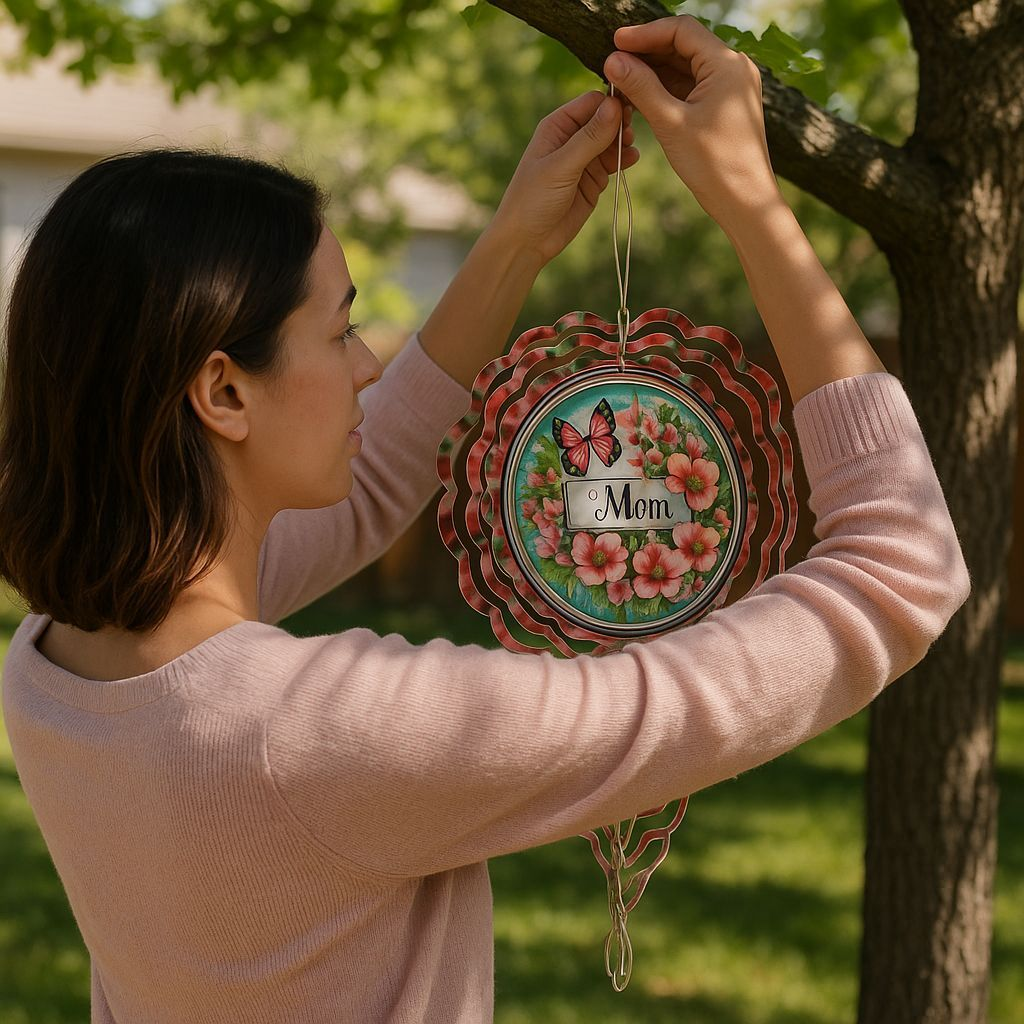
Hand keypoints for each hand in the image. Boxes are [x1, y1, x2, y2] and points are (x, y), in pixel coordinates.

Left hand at [490, 90, 639, 265]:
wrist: (527, 240)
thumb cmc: (533, 199)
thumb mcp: (561, 166)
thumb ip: (589, 138)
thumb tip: (614, 106)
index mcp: (558, 126)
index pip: (592, 102)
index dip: (611, 103)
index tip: (630, 111)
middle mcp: (572, 138)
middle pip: (606, 119)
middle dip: (621, 123)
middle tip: (630, 134)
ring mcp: (584, 159)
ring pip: (612, 141)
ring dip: (623, 142)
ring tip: (629, 149)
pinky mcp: (593, 180)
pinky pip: (614, 163)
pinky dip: (624, 160)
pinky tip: (631, 159)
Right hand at [604, 14, 780, 228]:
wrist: (745, 202)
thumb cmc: (714, 165)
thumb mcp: (671, 123)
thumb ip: (642, 87)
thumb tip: (613, 60)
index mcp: (727, 64)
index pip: (681, 31)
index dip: (645, 34)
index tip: (615, 42)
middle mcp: (733, 68)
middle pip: (683, 46)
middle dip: (647, 53)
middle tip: (614, 63)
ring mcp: (730, 87)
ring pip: (685, 67)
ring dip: (654, 72)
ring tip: (622, 82)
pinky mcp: (725, 106)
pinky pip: (692, 87)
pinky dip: (667, 89)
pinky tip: (641, 97)